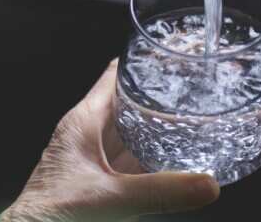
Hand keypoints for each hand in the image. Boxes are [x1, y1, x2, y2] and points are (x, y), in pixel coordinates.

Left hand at [3, 60, 219, 221]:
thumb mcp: (112, 198)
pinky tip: (174, 159)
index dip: (142, 62)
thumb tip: (207, 183)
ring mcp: (93, 159)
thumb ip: (161, 191)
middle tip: (195, 88)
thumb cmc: (53, 214)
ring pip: (130, 132)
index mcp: (83, 122)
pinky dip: (151, 157)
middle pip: (128, 102)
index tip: (172, 53)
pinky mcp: (99, 181)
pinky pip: (130, 161)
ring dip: (157, 127)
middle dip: (159, 96)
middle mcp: (87, 135)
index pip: (114, 76)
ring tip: (193, 118)